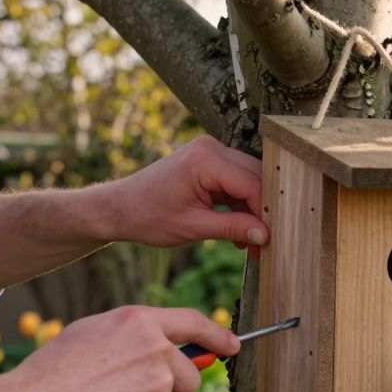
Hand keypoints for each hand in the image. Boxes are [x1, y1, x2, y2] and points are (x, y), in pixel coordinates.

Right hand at [13, 306, 239, 391]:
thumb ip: (135, 335)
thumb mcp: (94, 332)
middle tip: (137, 391)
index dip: (217, 335)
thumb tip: (164, 344)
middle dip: (177, 383)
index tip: (233, 344)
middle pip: (191, 371)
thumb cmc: (56, 371)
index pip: (193, 322)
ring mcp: (160, 384)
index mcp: (139, 322)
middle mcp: (157, 349)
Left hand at [94, 135, 269, 249]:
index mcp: (205, 161)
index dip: (265, 213)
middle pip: (256, 178)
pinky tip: (238, 229)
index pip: (252, 184)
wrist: (120, 207)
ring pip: (250, 179)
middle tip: (264, 242)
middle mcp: (211, 148)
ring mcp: (210, 151)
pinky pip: (237, 180)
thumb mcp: (194, 227)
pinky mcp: (209, 160)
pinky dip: (240, 204)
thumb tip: (266, 235)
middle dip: (262, 211)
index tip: (272, 238)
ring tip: (249, 241)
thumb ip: (233, 228)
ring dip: (252, 209)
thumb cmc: (148, 216)